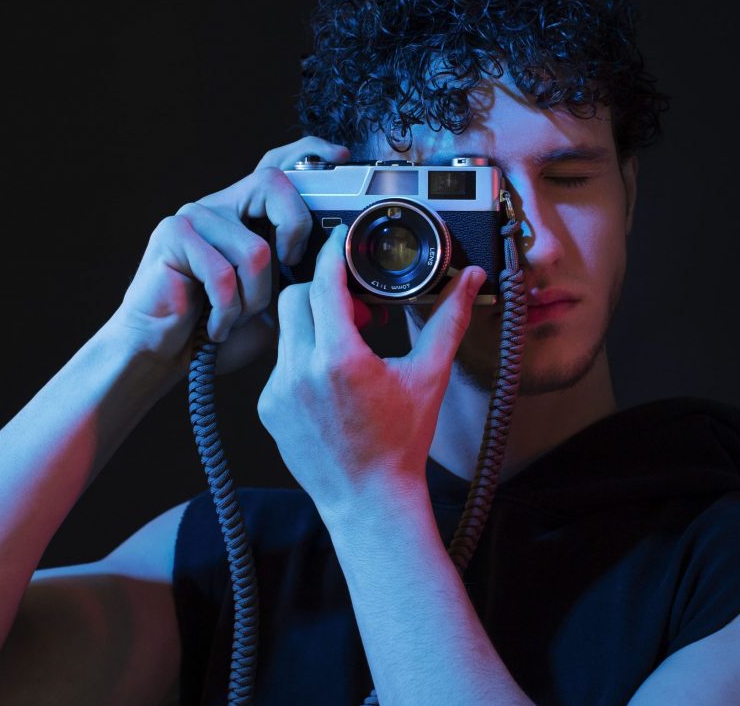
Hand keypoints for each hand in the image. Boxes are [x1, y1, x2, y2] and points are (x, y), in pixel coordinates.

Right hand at [102, 137, 350, 379]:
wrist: (166, 355)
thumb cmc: (220, 329)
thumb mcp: (277, 307)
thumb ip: (307, 289)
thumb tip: (360, 298)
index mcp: (248, 213)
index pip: (279, 165)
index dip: (310, 153)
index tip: (341, 158)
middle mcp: (221, 205)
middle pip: (273, 184)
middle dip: (295, 233)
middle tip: (286, 271)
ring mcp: (194, 216)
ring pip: (255, 249)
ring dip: (253, 298)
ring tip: (234, 315)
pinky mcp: (171, 235)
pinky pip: (224, 273)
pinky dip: (227, 311)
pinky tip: (214, 325)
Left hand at [258, 223, 485, 518]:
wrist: (370, 499)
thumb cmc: (401, 442)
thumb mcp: (429, 377)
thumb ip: (448, 320)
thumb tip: (471, 279)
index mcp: (340, 358)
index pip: (323, 282)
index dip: (333, 253)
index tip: (343, 240)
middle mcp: (300, 371)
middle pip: (296, 297)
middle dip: (325, 292)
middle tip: (359, 310)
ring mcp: (278, 391)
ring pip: (286, 329)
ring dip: (314, 325)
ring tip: (349, 347)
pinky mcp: (268, 408)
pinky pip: (281, 363)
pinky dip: (304, 358)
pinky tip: (331, 381)